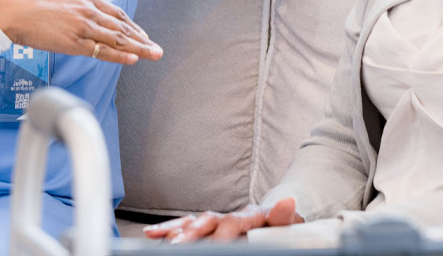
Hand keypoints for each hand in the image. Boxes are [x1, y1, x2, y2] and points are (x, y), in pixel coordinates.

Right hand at [0, 0, 162, 64]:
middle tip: (157, 48)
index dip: (132, 25)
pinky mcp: (74, 42)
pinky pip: (102, 50)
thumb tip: (85, 15)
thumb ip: (77, 5)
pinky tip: (132, 58)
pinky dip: (119, 55)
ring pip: (117, 38)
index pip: (117, 13)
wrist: (14, 7)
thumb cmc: (32, 2)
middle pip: (122, 27)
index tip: (142, 34)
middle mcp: (89, 11)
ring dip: (138, 48)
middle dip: (142, 39)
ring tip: (152, 54)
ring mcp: (84, 26)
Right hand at [143, 198, 302, 242]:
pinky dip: (171, 228)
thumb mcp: (287, 225)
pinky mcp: (210, 226)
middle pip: (210, 221)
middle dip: (194, 231)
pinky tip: (154, 233)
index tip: (217, 241)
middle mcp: (232, 216)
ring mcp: (220, 220)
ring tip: (165, 239)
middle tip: (181, 240)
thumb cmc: (282, 228)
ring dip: (179, 231)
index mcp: (251, 215)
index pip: (234, 221)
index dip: (224, 231)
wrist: (278, 221)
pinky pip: (187, 226)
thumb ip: (283, 216)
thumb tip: (288, 201)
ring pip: (195, 223)